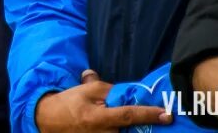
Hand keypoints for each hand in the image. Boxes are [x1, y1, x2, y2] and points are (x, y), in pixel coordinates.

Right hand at [36, 70, 171, 131]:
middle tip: (162, 119)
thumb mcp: (86, 90)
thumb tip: (128, 92)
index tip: (167, 115)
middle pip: (132, 130)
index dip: (148, 114)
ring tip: (151, 122)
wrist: (50, 120)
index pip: (128, 115)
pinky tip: (137, 125)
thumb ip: (108, 89)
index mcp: (98, 117)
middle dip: (147, 125)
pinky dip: (127, 129)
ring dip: (137, 128)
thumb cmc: (70, 103)